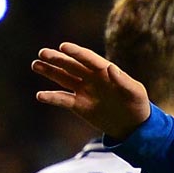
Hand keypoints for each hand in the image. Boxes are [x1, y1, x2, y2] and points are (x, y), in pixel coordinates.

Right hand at [32, 44, 153, 136]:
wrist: (134, 125)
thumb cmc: (138, 104)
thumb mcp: (135, 92)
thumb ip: (123, 80)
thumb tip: (110, 68)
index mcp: (104, 71)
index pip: (88, 58)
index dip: (76, 52)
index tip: (64, 47)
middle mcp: (91, 78)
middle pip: (71, 65)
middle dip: (57, 59)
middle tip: (42, 53)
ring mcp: (84, 91)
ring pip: (63, 78)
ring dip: (50, 71)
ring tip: (35, 65)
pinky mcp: (79, 105)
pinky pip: (63, 99)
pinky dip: (51, 98)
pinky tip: (39, 96)